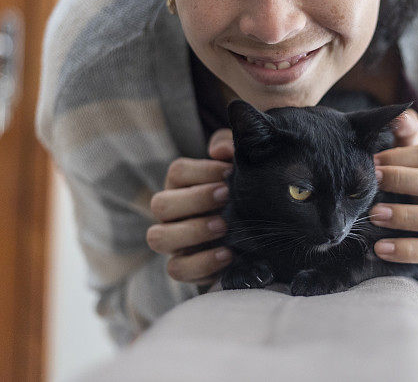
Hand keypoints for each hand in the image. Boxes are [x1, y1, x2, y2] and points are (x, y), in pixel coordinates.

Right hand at [146, 129, 235, 285]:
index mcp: (182, 185)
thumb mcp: (240, 166)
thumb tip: (219, 150)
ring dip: (192, 231)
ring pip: (158, 238)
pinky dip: (202, 263)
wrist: (258, 234)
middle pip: (161, 204)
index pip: (177, 173)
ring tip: (224, 226)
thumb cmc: (243, 192)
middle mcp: (171, 213)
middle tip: (227, 196)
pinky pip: (177, 269)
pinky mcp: (184, 267)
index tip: (230, 173)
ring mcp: (173, 242)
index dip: (202, 171)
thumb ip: (229, 148)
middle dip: (195, 200)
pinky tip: (228, 254)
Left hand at [369, 109, 417, 277]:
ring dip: (405, 216)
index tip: (371, 163)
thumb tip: (398, 113)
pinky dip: (406, 249)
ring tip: (374, 215)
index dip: (399, 156)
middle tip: (371, 183)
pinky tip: (380, 248)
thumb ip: (407, 140)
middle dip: (402, 180)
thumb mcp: (413, 167)